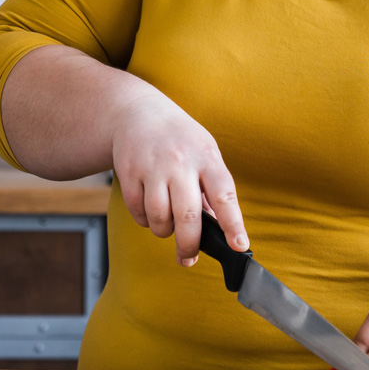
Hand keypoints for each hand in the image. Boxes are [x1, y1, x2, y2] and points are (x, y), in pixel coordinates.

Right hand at [109, 92, 247, 264]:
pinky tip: (149, 207)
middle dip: (189, 244)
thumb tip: (219, 227)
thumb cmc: (179, 138)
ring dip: (164, 231)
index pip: (224, 194)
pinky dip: (145, 220)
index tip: (240, 246)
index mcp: (207, 157)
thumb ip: (212, 188)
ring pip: (159, 219)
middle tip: (189, 257)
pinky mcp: (128, 173)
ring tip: (167, 222)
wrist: (138, 112)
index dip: (233, 223)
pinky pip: (138, 213)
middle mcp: (181, 162)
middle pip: (188, 216)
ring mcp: (153, 167)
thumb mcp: (204, 152)